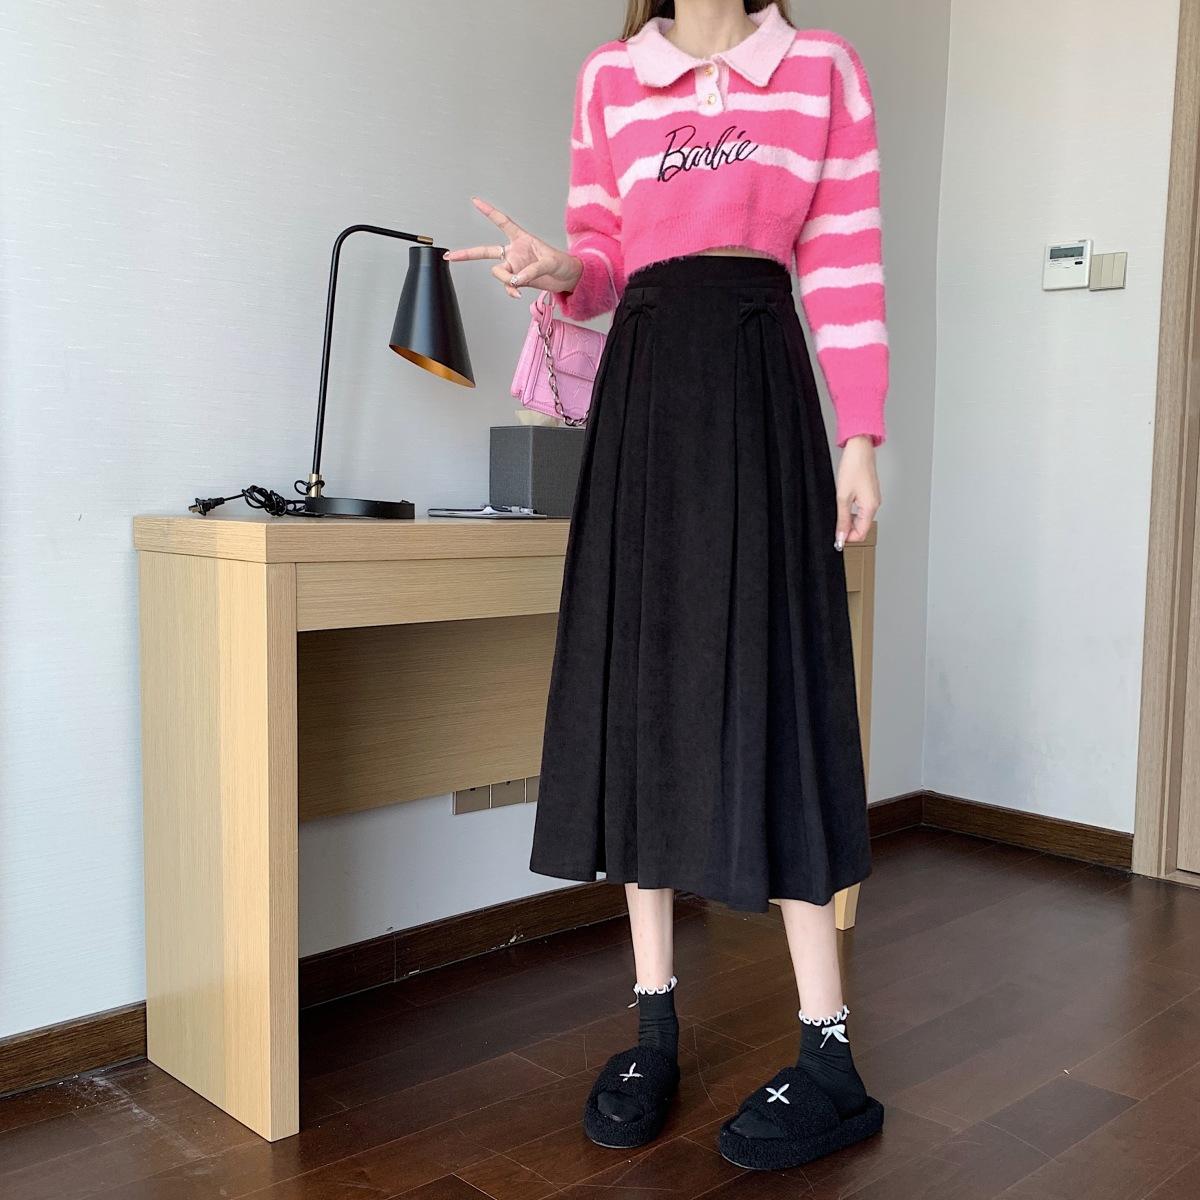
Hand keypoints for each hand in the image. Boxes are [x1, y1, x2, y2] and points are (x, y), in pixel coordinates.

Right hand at [442, 196, 582, 298]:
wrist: (569, 279)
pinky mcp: (517, 280)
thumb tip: (516, 279)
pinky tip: (517, 293)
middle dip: (467, 254)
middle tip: (449, 256)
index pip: (502, 222)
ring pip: (498, 272)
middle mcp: (514, 252)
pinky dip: (510, 290)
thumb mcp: (550, 262)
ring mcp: (514, 266)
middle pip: (486, 251)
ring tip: (518, 284)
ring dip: (506, 279)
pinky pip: (507, 285)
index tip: (475, 201)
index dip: (488, 212)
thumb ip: (532, 270)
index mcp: (521, 239)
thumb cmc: (562, 263)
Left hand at [834, 436, 880, 549]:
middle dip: (848, 530)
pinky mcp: (869, 493)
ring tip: (837, 514)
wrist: (859, 449)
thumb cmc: (853, 467)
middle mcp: (874, 504)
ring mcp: (873, 499)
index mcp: (870, 507)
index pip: (862, 533)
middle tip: (834, 527)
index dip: (848, 538)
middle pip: (862, 527)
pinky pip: (862, 509)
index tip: (836, 537)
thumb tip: (841, 536)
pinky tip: (843, 505)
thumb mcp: (843, 497)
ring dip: (849, 521)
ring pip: (861, 519)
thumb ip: (842, 519)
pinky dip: (852, 512)